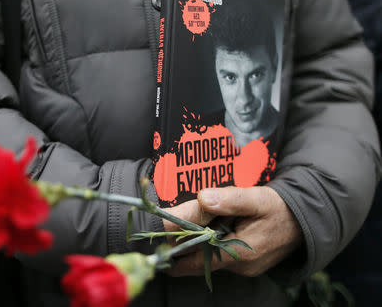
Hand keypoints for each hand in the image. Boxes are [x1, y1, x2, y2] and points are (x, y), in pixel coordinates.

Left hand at [168, 186, 302, 276]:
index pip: (199, 259)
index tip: (158, 250)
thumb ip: (229, 199)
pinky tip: (210, 227)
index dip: (177, 254)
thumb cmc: (280, 208)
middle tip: (166, 234)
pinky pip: (222, 254)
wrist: (305, 219)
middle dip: (185, 247)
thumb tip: (203, 197)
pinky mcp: (247, 262)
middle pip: (203, 259)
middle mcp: (241, 266)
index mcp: (241, 253)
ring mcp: (245, 266)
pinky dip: (212, 243)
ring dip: (199, 243)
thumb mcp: (256, 198)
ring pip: (212, 257)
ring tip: (185, 227)